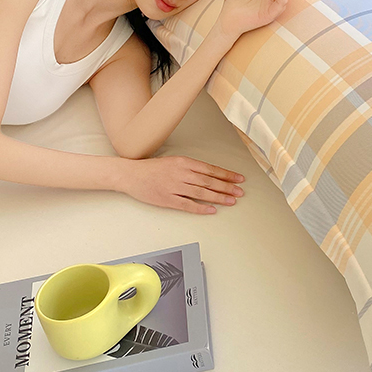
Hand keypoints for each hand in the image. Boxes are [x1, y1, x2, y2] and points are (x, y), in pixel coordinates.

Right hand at [119, 155, 245, 213]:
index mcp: (184, 162)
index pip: (211, 169)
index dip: (227, 175)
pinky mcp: (168, 200)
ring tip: (231, 201)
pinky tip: (212, 210)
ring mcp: (175, 187)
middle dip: (227, 187)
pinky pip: (188, 205)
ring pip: (202, 193)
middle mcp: (181, 174)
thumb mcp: (174, 161)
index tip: (239, 178)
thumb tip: (211, 175)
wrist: (131, 174)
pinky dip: (201, 208)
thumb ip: (191, 167)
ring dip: (218, 197)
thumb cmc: (153, 168)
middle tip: (240, 192)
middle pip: (209, 181)